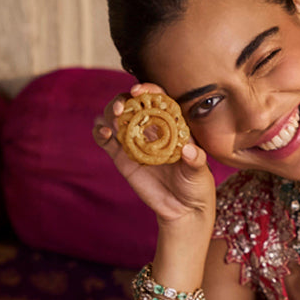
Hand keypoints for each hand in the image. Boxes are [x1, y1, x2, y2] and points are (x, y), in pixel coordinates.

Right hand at [92, 83, 216, 230]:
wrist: (182, 209)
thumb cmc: (195, 186)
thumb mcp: (200, 172)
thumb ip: (195, 160)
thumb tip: (189, 150)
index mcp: (170, 124)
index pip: (157, 98)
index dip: (147, 90)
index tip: (138, 91)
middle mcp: (150, 128)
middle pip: (132, 104)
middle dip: (123, 100)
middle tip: (121, 110)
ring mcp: (134, 141)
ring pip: (116, 118)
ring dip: (109, 114)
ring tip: (113, 125)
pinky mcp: (122, 157)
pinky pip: (106, 140)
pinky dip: (99, 132)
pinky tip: (103, 134)